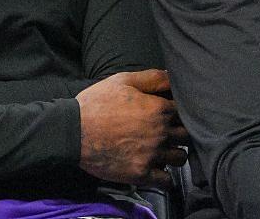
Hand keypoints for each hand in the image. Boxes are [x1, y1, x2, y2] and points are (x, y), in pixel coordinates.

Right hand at [76, 69, 188, 185]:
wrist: (73, 132)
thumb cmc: (97, 103)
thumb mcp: (123, 80)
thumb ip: (153, 78)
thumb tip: (174, 77)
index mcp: (159, 109)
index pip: (186, 112)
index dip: (180, 112)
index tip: (171, 114)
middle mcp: (161, 133)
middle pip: (187, 136)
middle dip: (180, 133)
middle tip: (169, 132)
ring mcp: (152, 155)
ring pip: (180, 158)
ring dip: (175, 154)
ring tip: (164, 151)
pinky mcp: (141, 174)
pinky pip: (166, 181)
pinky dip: (165, 177)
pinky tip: (157, 170)